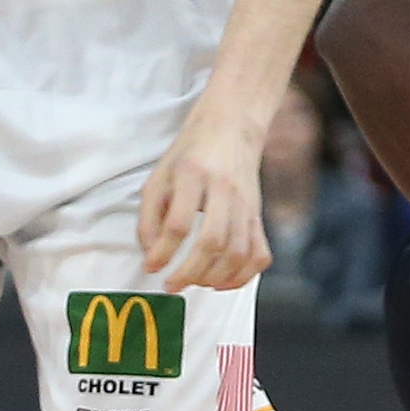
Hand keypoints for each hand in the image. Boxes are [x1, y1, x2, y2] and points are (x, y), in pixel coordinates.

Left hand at [138, 89, 277, 289]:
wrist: (232, 125)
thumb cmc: (190, 152)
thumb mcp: (160, 174)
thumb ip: (150, 214)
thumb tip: (151, 253)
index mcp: (193, 174)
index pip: (179, 223)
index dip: (163, 251)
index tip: (151, 266)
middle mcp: (224, 189)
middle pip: (212, 241)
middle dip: (189, 272)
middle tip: (171, 285)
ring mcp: (247, 203)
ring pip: (237, 252)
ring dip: (213, 276)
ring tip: (193, 283)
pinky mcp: (258, 214)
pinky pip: (259, 253)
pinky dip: (243, 275)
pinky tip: (222, 282)